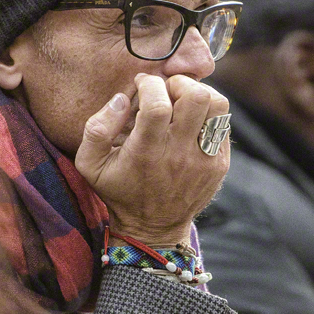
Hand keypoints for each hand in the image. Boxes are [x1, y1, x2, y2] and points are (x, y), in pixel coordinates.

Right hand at [75, 73, 230, 248]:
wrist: (153, 229)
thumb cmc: (119, 191)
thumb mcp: (89, 164)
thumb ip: (97, 128)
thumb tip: (122, 98)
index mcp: (146, 152)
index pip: (158, 105)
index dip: (151, 84)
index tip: (143, 84)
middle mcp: (179, 155)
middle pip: (196, 98)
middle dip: (180, 84)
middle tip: (167, 91)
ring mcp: (204, 160)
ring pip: (218, 106)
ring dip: (200, 95)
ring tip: (183, 101)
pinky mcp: (219, 164)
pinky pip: (223, 124)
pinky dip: (208, 114)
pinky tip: (192, 121)